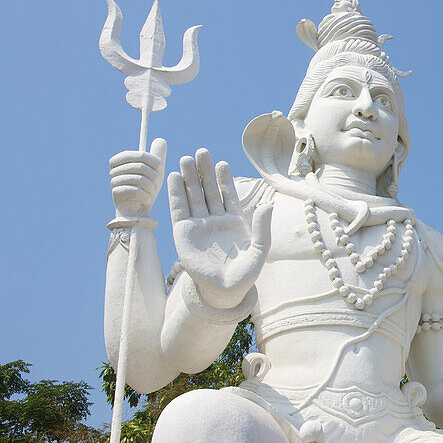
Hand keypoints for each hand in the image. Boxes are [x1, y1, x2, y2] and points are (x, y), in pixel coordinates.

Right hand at [110, 138, 166, 218]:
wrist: (140, 210)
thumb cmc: (148, 187)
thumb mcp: (156, 170)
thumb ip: (158, 155)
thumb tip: (161, 140)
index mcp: (123, 159)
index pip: (142, 155)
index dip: (155, 162)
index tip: (159, 169)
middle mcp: (115, 168)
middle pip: (142, 167)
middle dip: (154, 177)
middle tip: (156, 184)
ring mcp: (113, 180)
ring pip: (140, 179)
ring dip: (151, 188)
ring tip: (151, 193)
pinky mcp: (115, 193)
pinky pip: (136, 191)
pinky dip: (146, 196)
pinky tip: (146, 199)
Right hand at [168, 148, 271, 308]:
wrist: (225, 291)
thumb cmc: (245, 274)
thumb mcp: (259, 251)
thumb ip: (263, 228)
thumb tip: (268, 205)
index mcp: (234, 221)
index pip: (228, 195)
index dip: (225, 179)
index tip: (222, 163)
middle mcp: (215, 219)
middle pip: (209, 190)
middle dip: (205, 172)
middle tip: (202, 151)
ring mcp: (199, 225)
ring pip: (194, 196)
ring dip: (190, 178)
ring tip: (186, 158)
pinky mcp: (183, 233)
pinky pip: (179, 210)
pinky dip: (176, 194)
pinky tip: (174, 177)